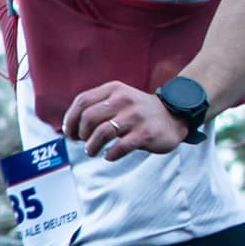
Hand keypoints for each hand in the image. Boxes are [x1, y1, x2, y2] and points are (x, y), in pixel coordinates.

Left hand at [61, 80, 186, 158]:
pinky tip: (109, 155)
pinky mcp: (145, 133)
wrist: (174, 115)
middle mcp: (123, 100)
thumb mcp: (119, 99)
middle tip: (83, 142)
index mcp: (113, 89)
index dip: (71, 119)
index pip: (82, 101)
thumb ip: (97, 107)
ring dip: (92, 146)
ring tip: (92, 151)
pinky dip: (110, 154)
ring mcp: (135, 116)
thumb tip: (70, 127)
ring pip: (101, 133)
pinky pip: (119, 147)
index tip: (70, 132)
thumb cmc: (138, 111)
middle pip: (89, 118)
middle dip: (81, 134)